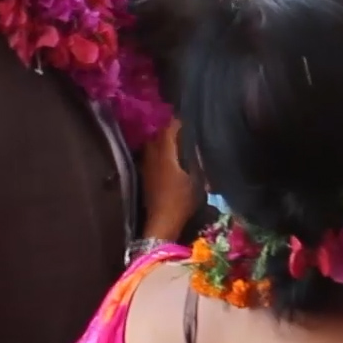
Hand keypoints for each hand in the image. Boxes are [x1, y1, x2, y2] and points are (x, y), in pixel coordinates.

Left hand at [139, 121, 198, 242]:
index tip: (187, 119)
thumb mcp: (197, 182)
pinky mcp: (145, 177)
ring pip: (151, 146)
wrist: (162, 224)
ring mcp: (146, 167)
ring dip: (161, 141)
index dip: (177, 122)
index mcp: (165, 155)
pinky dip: (158, 152)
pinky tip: (167, 157)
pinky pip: (150, 156)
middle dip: (167, 129)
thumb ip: (198, 162)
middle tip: (181, 128)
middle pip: (156, 135)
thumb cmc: (181, 202)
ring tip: (174, 141)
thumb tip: (198, 148)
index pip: (168, 130)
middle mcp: (152, 158)